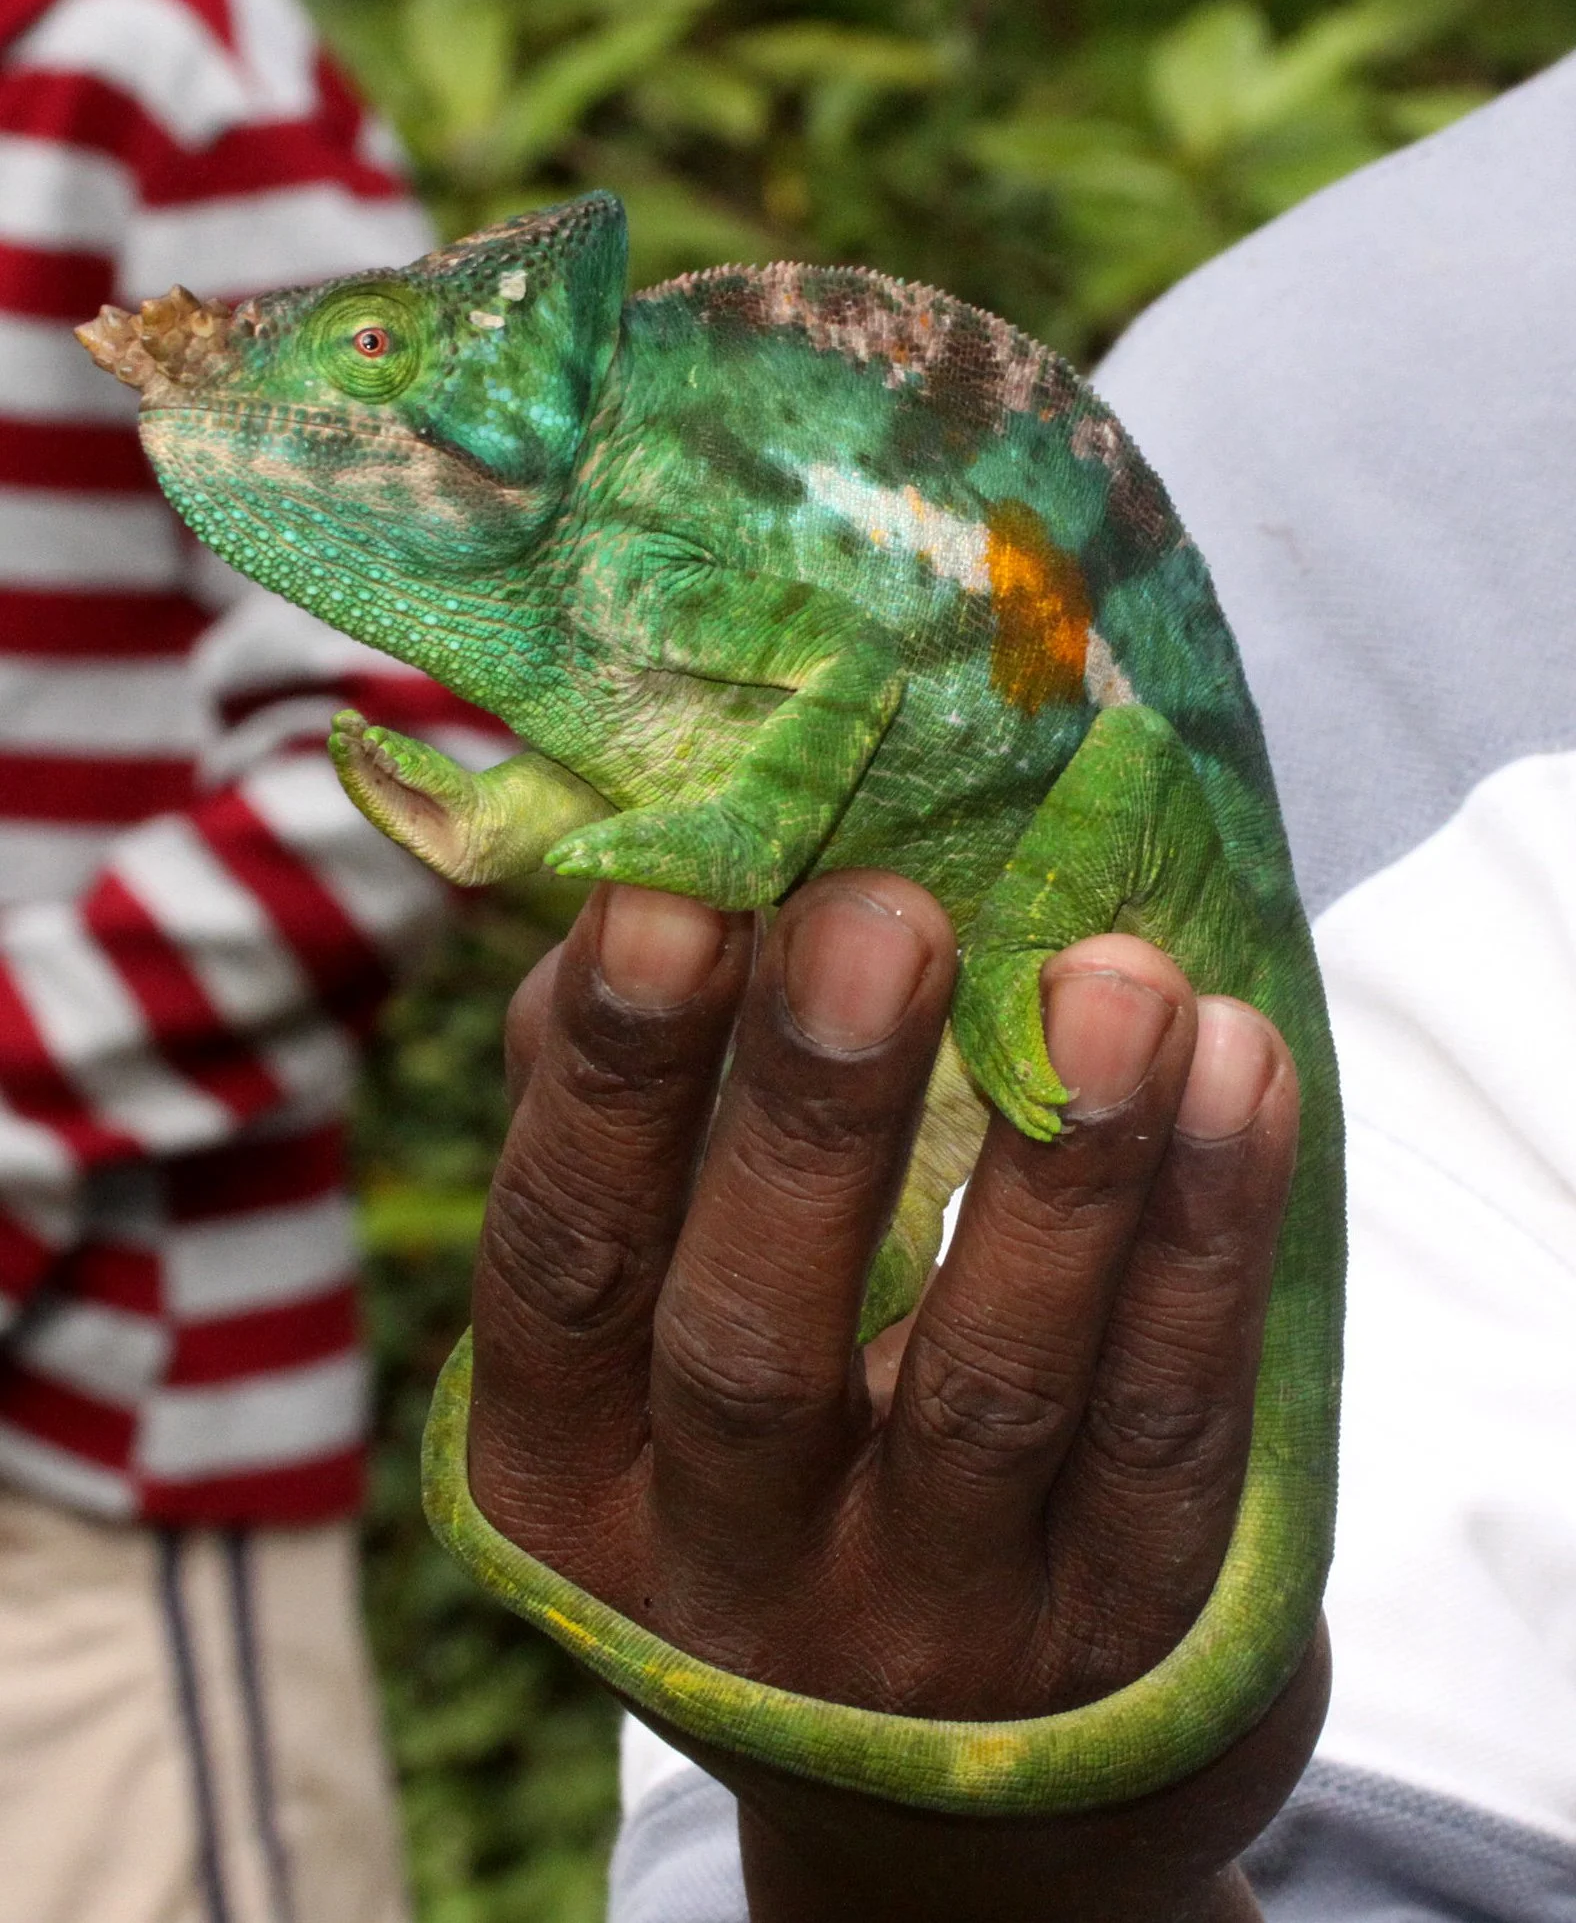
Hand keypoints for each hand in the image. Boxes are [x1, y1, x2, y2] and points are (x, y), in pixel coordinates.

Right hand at [466, 871, 1326, 1922]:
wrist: (952, 1795)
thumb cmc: (773, 1478)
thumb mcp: (652, 1356)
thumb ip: (638, 1137)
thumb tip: (628, 888)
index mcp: (569, 1472)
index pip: (563, 1265)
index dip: (610, 1082)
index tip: (671, 890)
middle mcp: (730, 1576)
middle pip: (752, 1343)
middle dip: (813, 1116)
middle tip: (883, 913)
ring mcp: (932, 1632)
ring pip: (990, 1388)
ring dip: (1058, 1168)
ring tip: (1114, 978)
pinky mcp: (1122, 1642)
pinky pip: (1169, 1431)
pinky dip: (1207, 1241)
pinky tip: (1235, 1073)